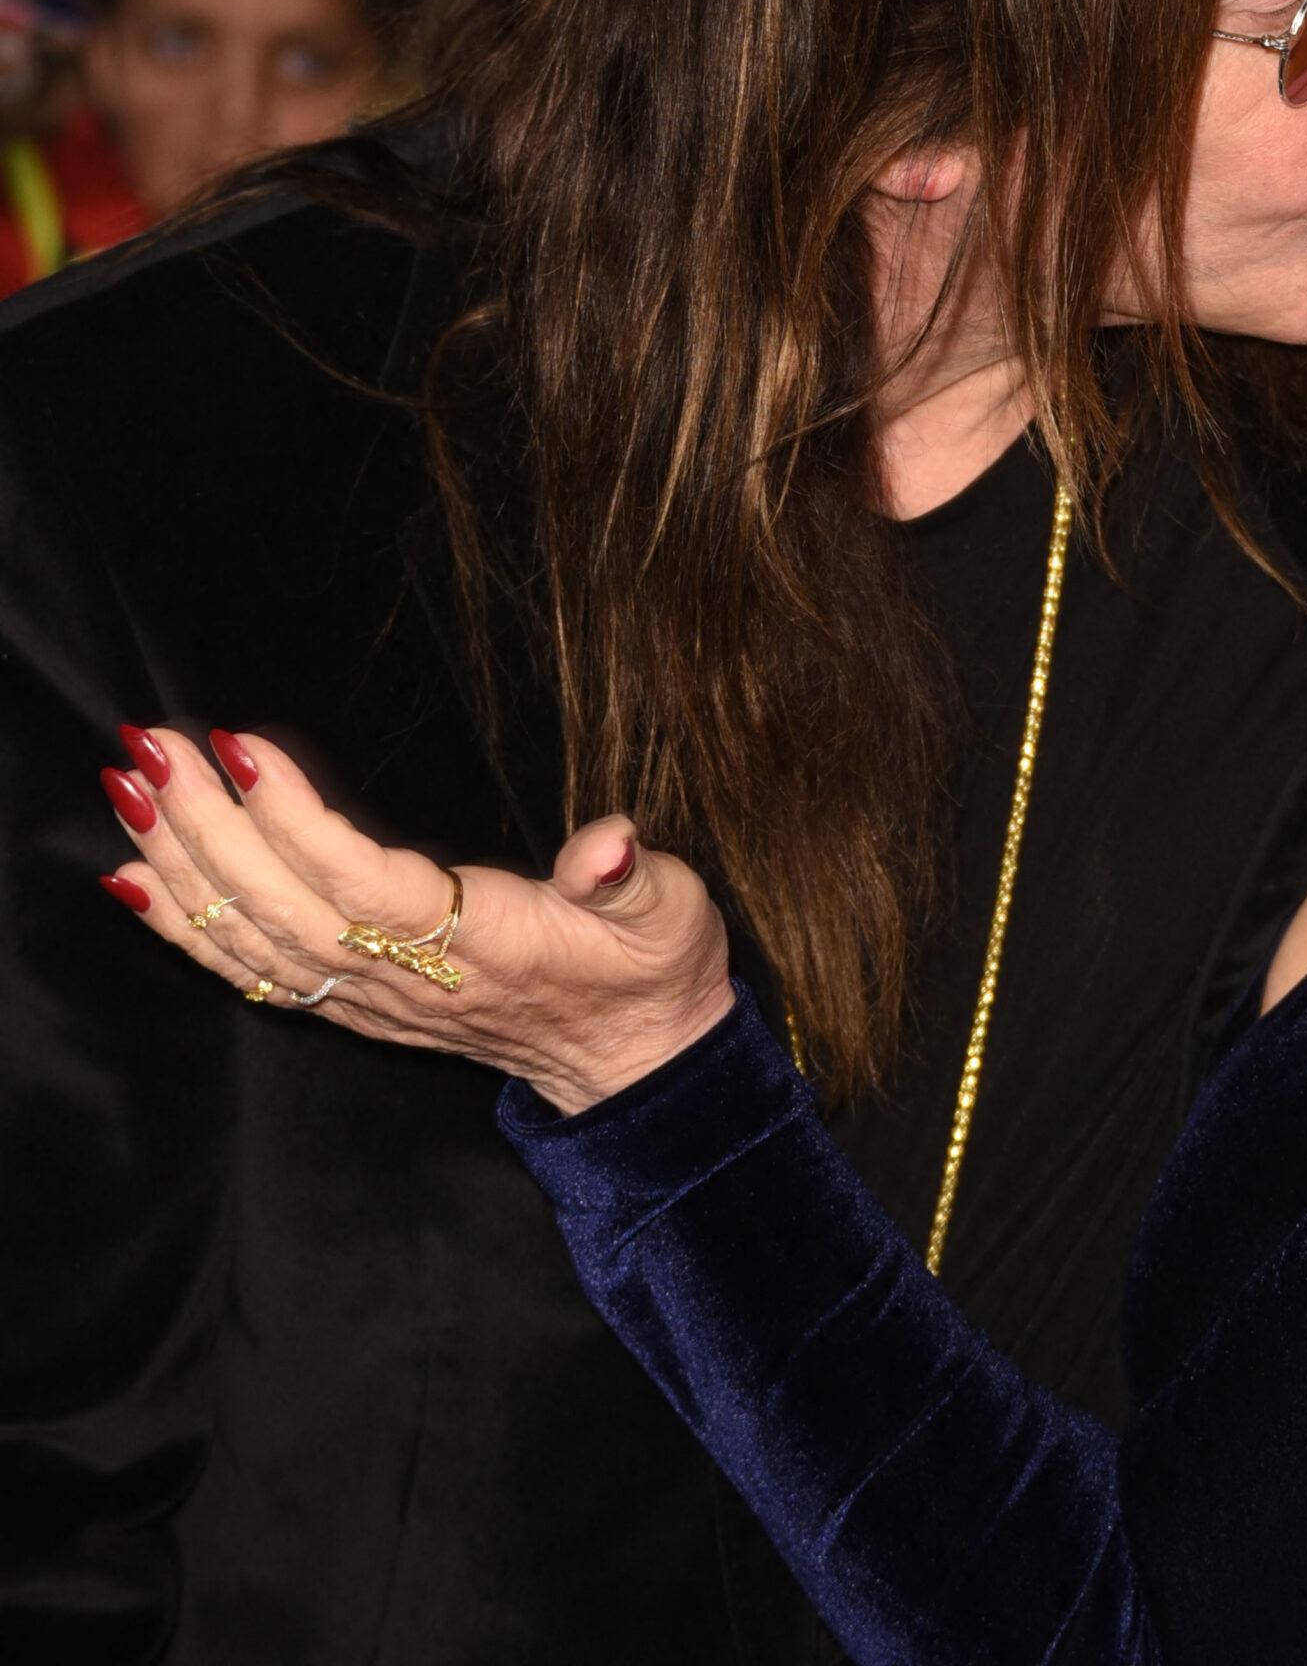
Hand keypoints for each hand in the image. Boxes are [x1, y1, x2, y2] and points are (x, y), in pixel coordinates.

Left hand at [100, 726, 735, 1112]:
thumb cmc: (654, 970)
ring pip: (256, 942)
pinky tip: (136, 881)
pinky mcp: (358, 1006)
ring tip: (131, 789)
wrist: (637, 1063)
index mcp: (485, 945)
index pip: (367, 887)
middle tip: (153, 747)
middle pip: (285, 910)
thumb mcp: (672, 912)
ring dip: (184, 867)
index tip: (243, 749)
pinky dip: (185, 930)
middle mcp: (413, 980)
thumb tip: (611, 844)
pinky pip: (254, 972)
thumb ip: (633, 880)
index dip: (299, 824)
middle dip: (209, 828)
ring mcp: (376, 999)